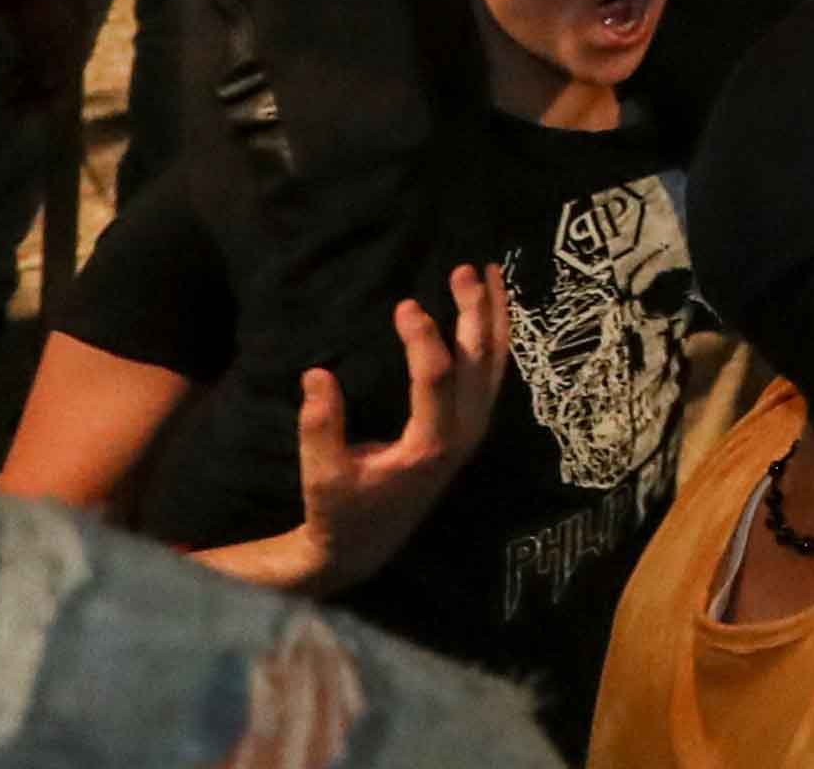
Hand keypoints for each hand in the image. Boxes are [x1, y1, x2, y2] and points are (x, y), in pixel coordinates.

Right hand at [287, 272, 511, 591]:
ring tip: (493, 272)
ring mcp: (473, 430)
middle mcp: (463, 434)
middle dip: (476, 312)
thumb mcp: (321, 475)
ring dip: (495, 317)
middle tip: (463, 269)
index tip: (405, 305)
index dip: (424, 339)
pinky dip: (496, 338)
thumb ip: (320, 427)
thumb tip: (316, 373)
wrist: (366, 545)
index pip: (438, 379)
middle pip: (482, 363)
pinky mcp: (470, 427)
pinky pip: (494, 375)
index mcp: (430, 444)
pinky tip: (491, 310)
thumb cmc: (340, 510)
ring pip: (497, 365)